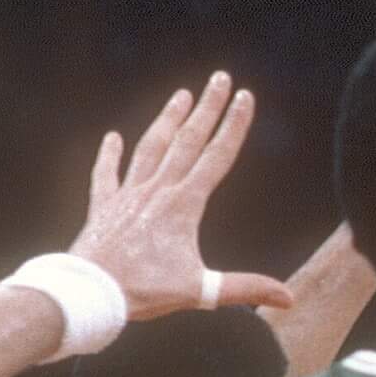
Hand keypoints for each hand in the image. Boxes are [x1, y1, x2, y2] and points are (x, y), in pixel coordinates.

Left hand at [70, 74, 292, 318]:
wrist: (88, 293)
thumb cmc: (143, 291)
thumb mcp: (201, 291)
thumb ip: (245, 289)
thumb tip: (287, 298)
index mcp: (184, 205)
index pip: (217, 156)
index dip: (234, 125)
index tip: (245, 97)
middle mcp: (157, 191)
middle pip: (188, 141)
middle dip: (207, 108)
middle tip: (219, 78)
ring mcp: (128, 196)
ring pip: (151, 148)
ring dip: (167, 120)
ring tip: (180, 95)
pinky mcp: (104, 208)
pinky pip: (106, 174)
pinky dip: (109, 155)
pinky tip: (112, 137)